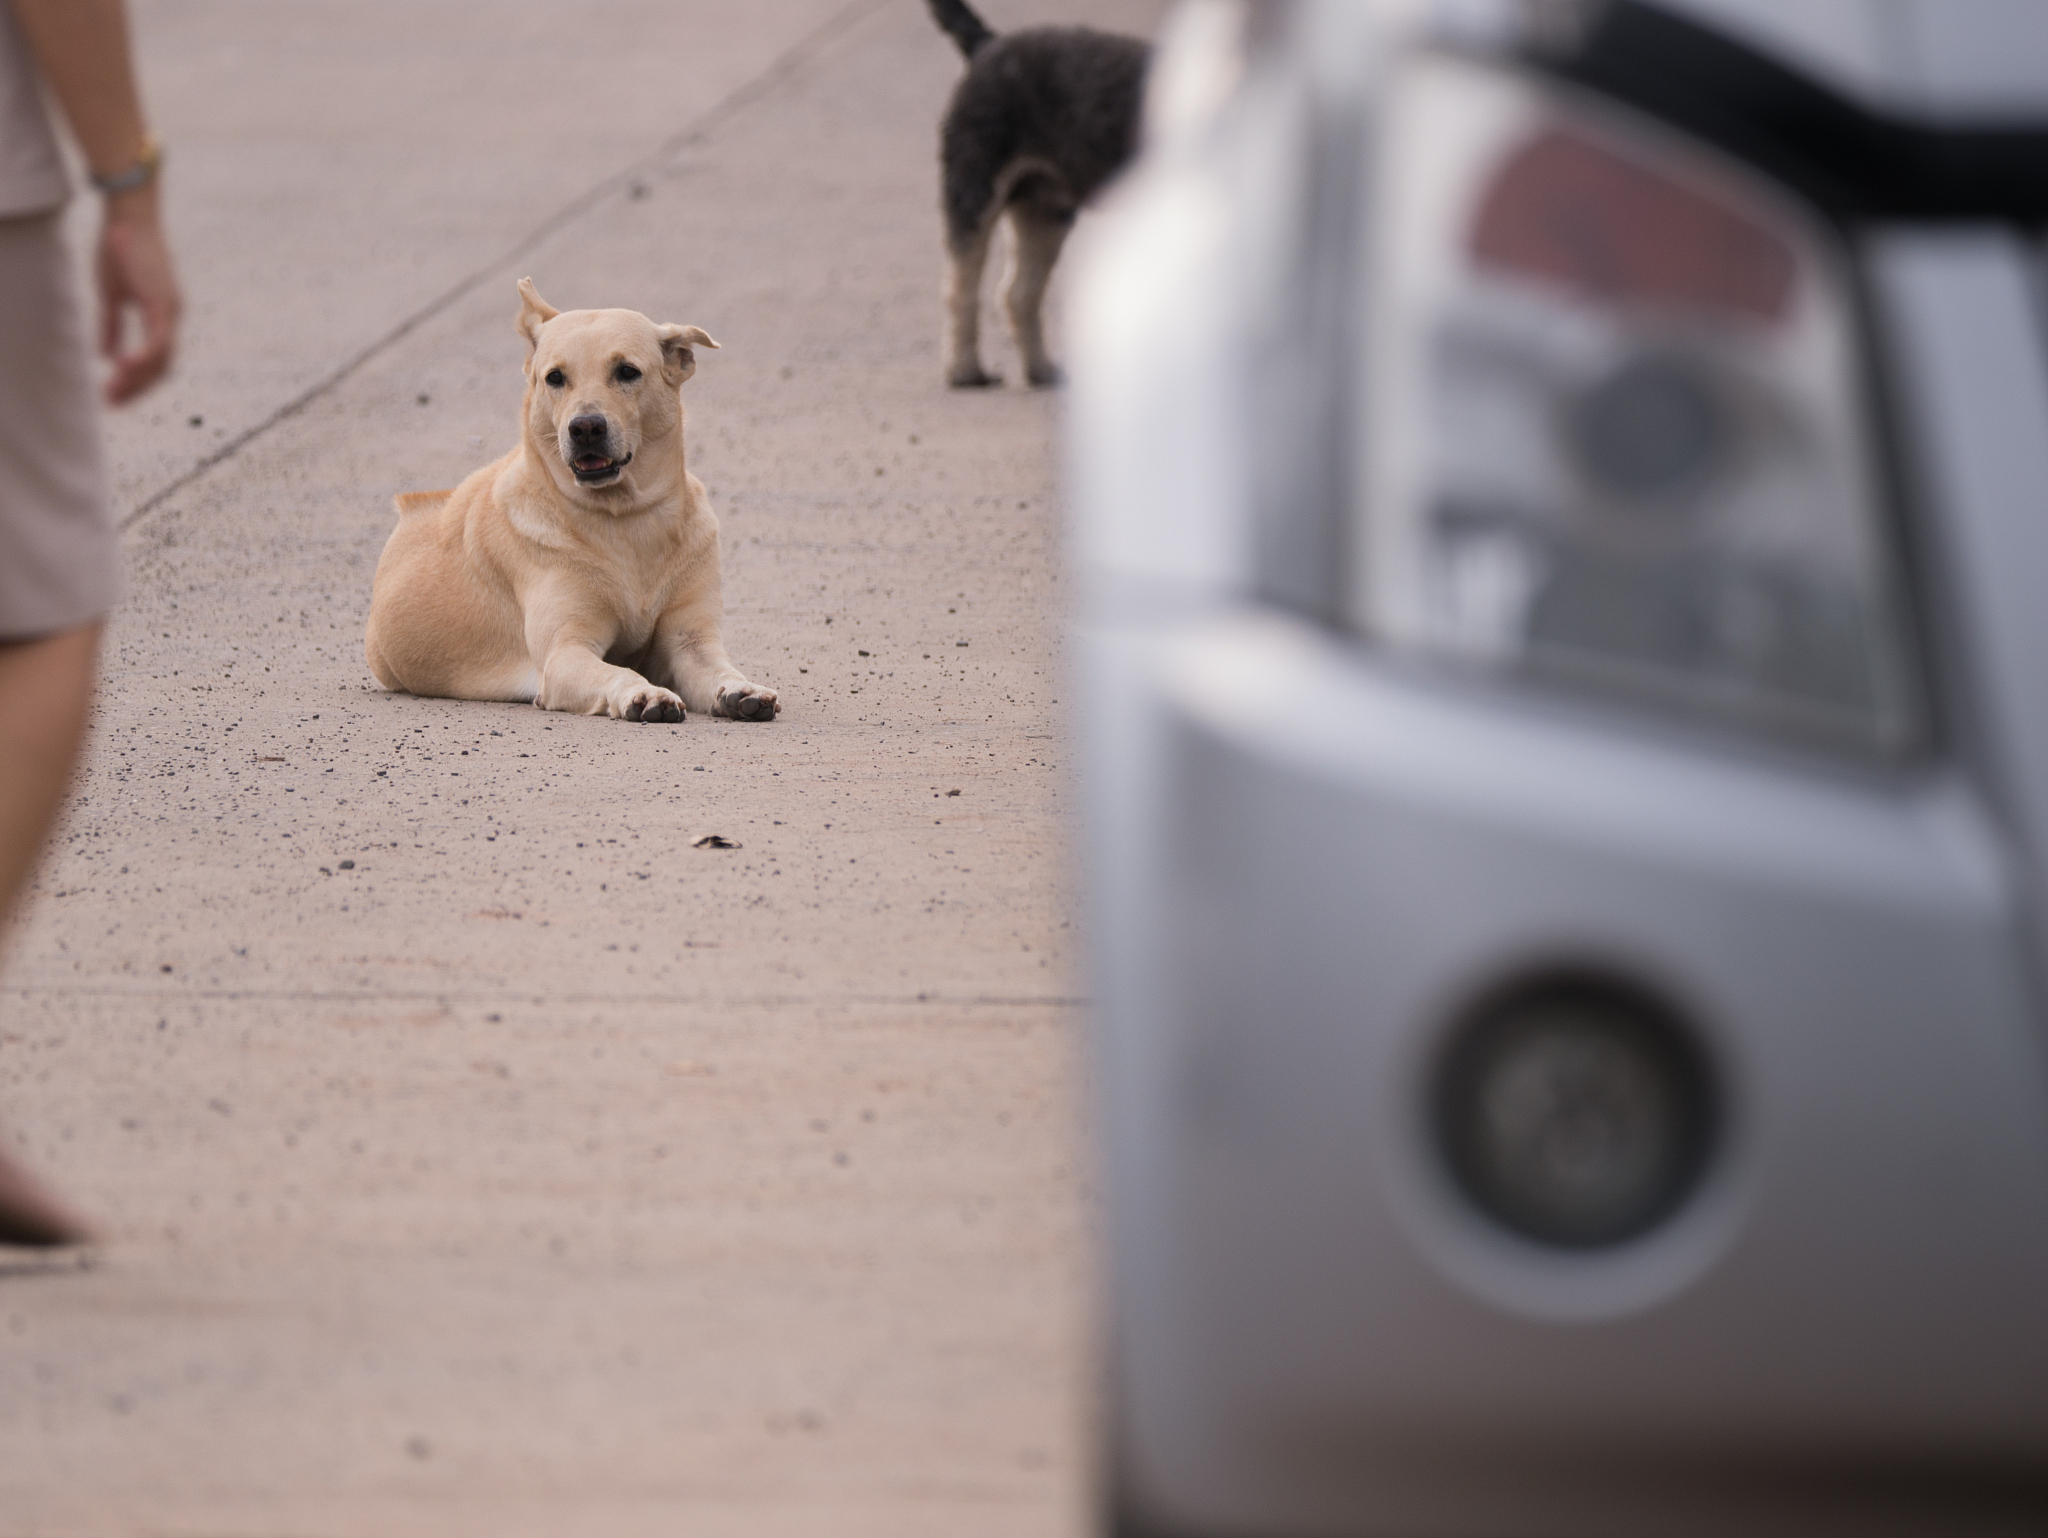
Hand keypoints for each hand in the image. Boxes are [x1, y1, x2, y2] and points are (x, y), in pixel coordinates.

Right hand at [96, 187, 179, 404]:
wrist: (128, 218)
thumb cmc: (120, 250)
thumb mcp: (111, 295)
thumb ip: (110, 327)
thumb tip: (106, 356)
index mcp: (162, 315)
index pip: (157, 360)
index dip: (137, 381)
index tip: (114, 394)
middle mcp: (172, 316)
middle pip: (162, 368)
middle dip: (137, 389)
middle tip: (112, 404)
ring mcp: (171, 311)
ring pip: (162, 360)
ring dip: (138, 380)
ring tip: (113, 393)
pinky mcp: (163, 303)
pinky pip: (158, 341)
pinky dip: (144, 358)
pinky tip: (123, 369)